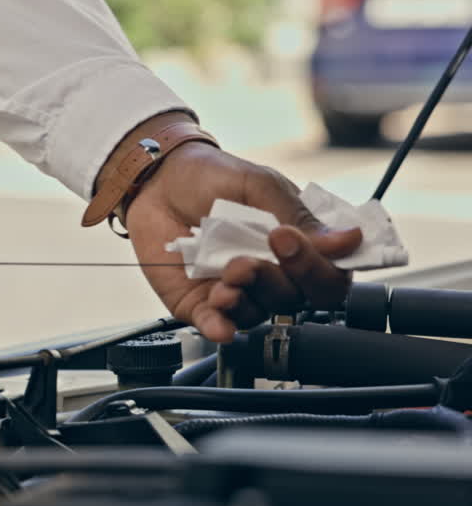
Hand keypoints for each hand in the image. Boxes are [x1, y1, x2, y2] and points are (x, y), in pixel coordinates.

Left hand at [121, 141, 361, 342]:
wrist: (157, 179)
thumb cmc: (212, 178)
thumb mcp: (259, 185)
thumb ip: (297, 215)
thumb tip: (349, 239)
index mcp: (298, 245)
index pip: (329, 277)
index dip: (317, 268)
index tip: (285, 239)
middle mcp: (273, 273)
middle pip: (297, 299)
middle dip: (275, 280)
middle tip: (247, 259)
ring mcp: (238, 290)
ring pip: (259, 313)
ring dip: (245, 298)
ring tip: (225, 275)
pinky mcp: (201, 303)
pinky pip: (218, 326)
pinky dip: (220, 327)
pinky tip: (218, 320)